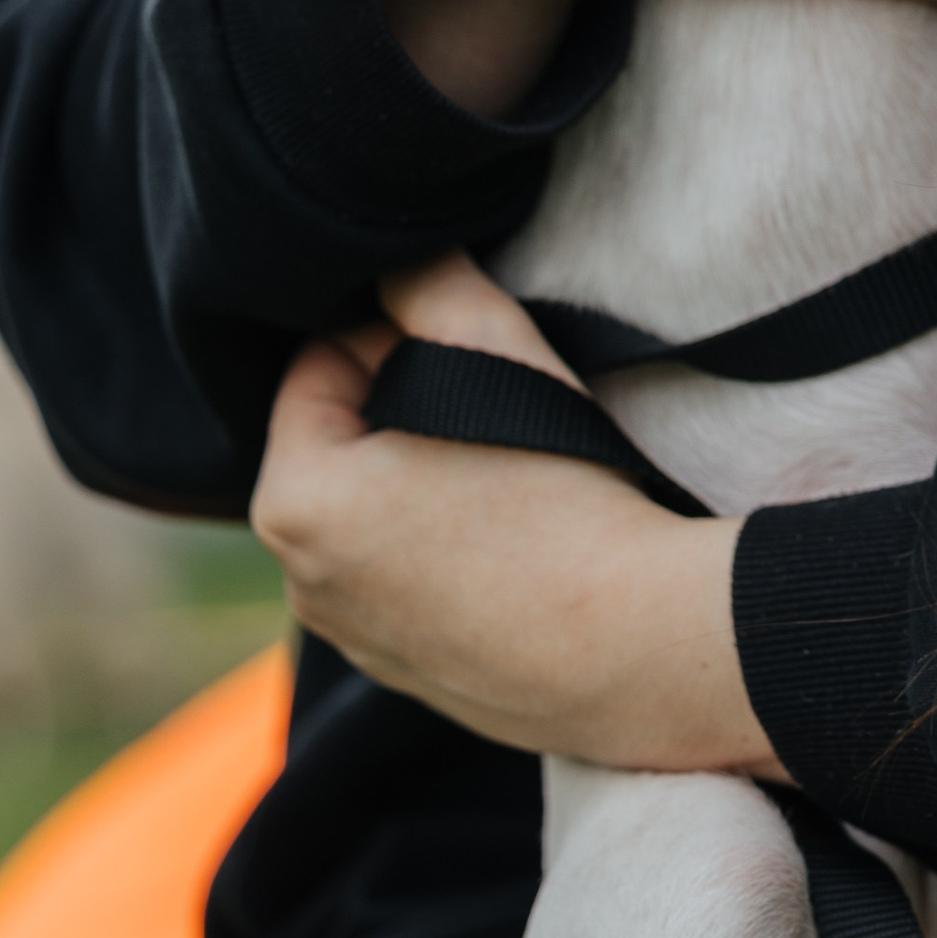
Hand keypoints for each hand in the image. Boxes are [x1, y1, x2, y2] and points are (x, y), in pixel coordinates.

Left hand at [251, 255, 773, 774]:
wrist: (641, 650)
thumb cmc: (568, 501)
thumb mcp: (501, 354)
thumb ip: (431, 284)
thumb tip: (395, 261)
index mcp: (295, 499)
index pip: (319, 366)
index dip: (395, 340)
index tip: (469, 359)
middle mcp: (301, 580)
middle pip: (340, 445)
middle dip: (401, 415)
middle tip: (494, 416)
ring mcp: (352, 639)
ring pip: (372, 517)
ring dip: (422, 486)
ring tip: (511, 489)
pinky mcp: (404, 676)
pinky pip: (404, 583)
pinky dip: (443, 558)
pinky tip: (514, 553)